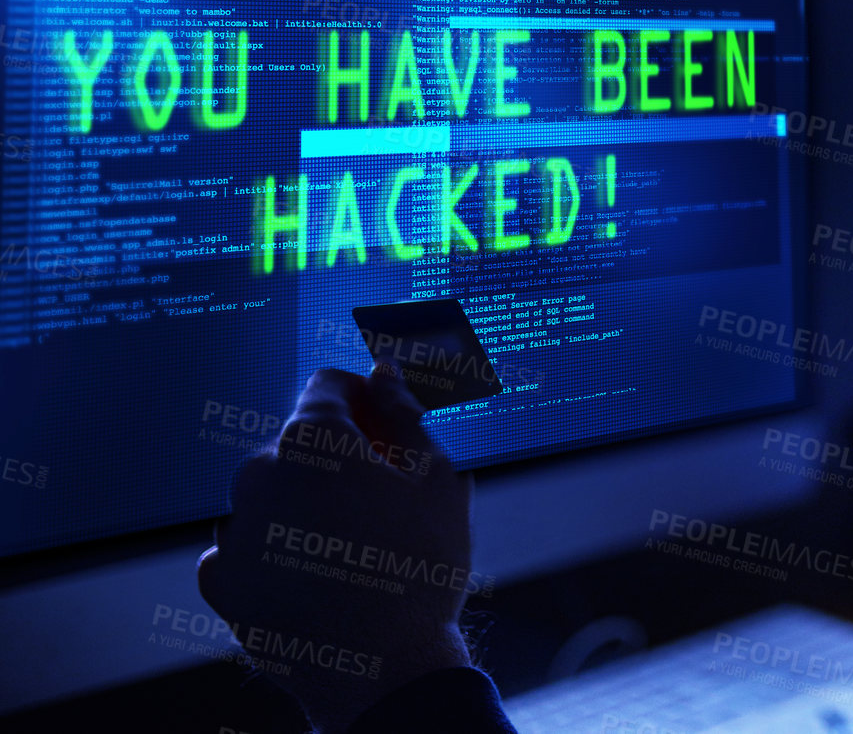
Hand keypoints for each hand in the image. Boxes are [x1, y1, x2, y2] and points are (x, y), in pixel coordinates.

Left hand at [198, 364, 475, 731]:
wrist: (384, 671)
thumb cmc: (418, 568)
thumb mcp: (436, 478)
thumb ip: (404, 415)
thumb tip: (385, 376)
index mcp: (311, 440)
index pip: (328, 385)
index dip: (365, 399)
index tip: (387, 427)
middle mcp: (258, 474)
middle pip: (299, 442)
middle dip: (338, 458)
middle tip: (383, 500)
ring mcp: (234, 529)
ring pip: (273, 493)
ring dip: (305, 504)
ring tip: (354, 547)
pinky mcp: (221, 580)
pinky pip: (247, 544)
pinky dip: (277, 549)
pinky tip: (317, 573)